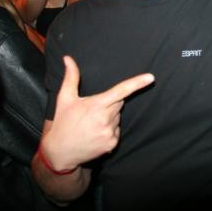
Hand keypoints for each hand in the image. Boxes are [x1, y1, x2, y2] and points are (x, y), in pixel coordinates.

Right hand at [41, 56, 153, 171]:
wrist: (60, 152)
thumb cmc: (63, 122)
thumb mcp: (65, 99)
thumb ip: (71, 77)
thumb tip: (68, 59)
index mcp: (96, 105)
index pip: (120, 91)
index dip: (137, 83)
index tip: (151, 78)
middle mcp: (105, 119)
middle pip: (119, 103)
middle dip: (109, 103)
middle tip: (92, 110)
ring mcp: (109, 133)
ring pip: (117, 117)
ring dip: (109, 117)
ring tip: (91, 124)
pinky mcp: (112, 144)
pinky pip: (117, 130)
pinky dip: (109, 130)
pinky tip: (95, 133)